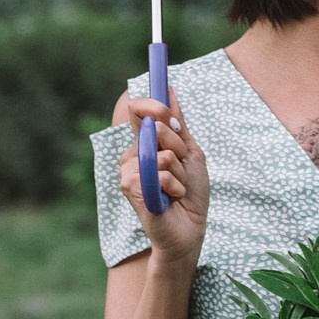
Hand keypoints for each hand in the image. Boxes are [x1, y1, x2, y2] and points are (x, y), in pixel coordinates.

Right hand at [119, 88, 206, 261]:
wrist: (190, 229)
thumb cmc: (190, 193)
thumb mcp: (189, 153)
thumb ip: (178, 124)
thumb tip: (170, 89)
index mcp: (145, 143)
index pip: (139, 109)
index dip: (154, 104)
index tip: (170, 111)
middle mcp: (132, 153)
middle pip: (157, 126)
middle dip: (180, 146)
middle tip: (181, 168)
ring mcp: (128, 169)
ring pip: (163, 152)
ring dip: (180, 171)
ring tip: (176, 188)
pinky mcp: (129, 185)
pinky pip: (162, 172)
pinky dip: (176, 186)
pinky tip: (171, 199)